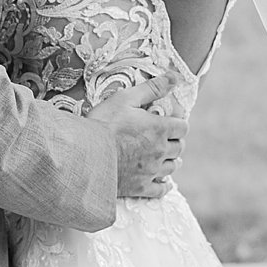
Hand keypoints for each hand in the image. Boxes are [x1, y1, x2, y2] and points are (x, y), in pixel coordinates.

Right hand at [87, 76, 184, 199]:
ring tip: (160, 155)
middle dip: (173, 140)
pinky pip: (161, 189)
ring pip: (172, 167)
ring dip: (169, 160)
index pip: (183, 127)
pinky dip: (164, 184)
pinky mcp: (140, 188)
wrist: (83, 155)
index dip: (177, 122)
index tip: (167, 120)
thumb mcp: (125, 98)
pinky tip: (160, 180)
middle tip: (161, 137)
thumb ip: (152, 88)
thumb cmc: (102, 124)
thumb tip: (174, 77)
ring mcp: (151, 171)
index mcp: (159, 129)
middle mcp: (160, 151)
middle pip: (179, 147)